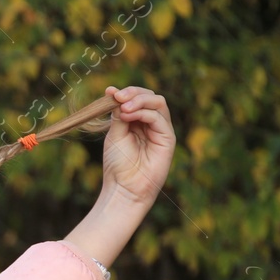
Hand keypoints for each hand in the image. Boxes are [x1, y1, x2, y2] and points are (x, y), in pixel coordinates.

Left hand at [100, 85, 175, 208]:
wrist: (124, 188)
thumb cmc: (117, 165)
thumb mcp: (115, 134)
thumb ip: (117, 114)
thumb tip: (112, 91)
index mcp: (138, 122)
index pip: (138, 98)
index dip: (126, 93)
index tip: (110, 93)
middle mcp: (152, 124)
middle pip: (150, 96)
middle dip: (134, 93)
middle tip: (118, 97)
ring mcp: (161, 130)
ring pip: (158, 103)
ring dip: (139, 101)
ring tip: (123, 108)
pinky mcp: (168, 138)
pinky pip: (159, 118)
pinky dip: (143, 113)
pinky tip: (128, 116)